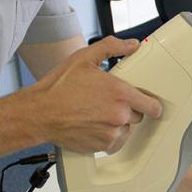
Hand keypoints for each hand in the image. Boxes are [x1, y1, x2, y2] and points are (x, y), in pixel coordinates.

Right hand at [26, 36, 161, 152]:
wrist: (39, 113)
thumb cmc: (58, 87)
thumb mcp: (84, 58)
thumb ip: (112, 47)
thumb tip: (132, 45)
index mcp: (120, 93)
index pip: (153, 106)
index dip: (151, 104)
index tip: (148, 104)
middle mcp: (119, 115)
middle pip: (138, 116)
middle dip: (127, 109)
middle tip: (109, 102)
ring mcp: (111, 133)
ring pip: (126, 130)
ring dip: (117, 124)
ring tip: (98, 114)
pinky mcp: (101, 146)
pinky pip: (114, 143)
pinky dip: (108, 136)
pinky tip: (94, 125)